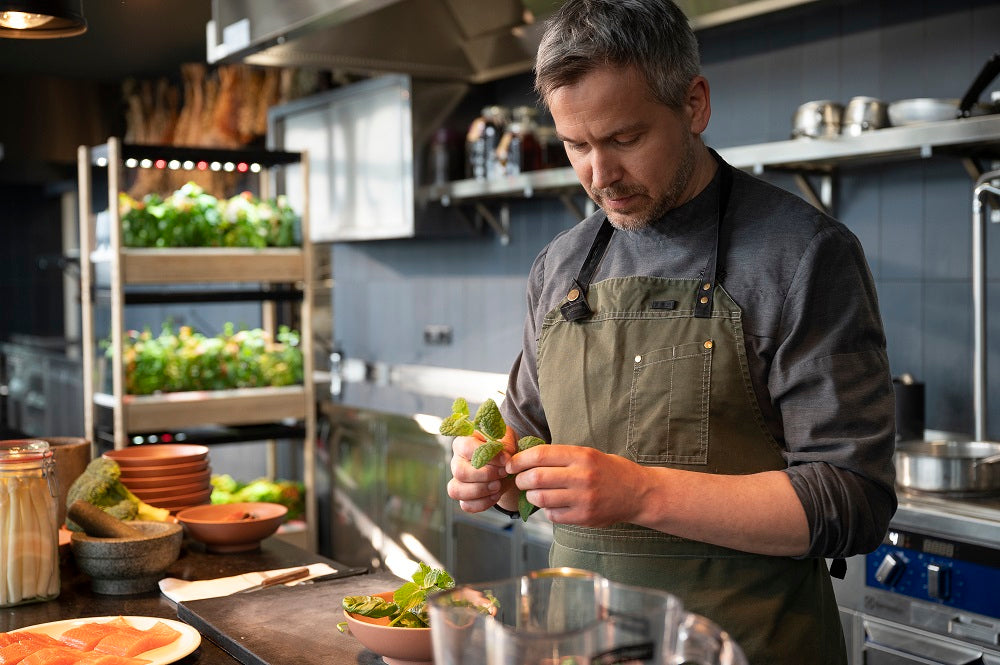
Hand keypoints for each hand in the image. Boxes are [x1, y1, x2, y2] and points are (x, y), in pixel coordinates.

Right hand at [447, 427, 517, 513]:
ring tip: (498, 485)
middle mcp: (456, 461)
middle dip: (485, 475)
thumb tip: (505, 458)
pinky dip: (482, 503)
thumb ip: (506, 443)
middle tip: (503, 473)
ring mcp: (458, 480)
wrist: (507, 465)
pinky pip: (465, 505)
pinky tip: (495, 495)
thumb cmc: (502, 448)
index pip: (467, 447)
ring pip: (457, 490)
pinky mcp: (464, 496)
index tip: (505, 460)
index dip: (487, 456)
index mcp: (463, 442)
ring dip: (481, 491)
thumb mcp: (507, 438)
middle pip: (460, 472)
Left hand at [507, 444, 641, 526]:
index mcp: (581, 456)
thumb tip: (526, 459)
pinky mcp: (584, 518)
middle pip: (536, 478)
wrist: (639, 493)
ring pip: (541, 498)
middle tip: (520, 480)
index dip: (519, 460)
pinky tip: (553, 505)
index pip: (540, 455)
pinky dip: (547, 510)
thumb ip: (561, 457)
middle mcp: (582, 476)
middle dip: (521, 480)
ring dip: (531, 496)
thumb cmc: (609, 471)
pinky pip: (553, 515)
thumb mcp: (588, 454)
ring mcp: (583, 499)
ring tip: (534, 493)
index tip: (511, 464)